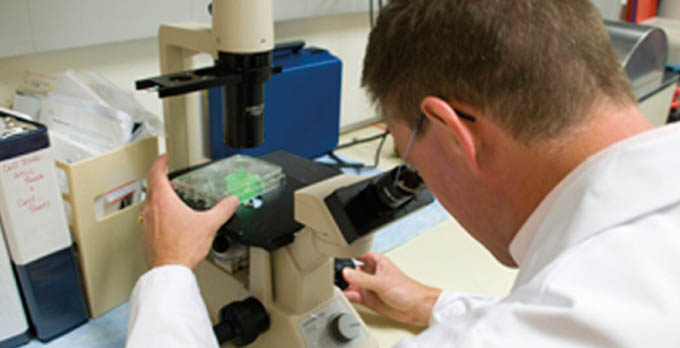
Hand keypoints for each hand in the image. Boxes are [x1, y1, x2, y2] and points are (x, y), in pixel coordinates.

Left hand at [141, 155, 238, 269]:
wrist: (169, 271)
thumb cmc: (182, 248)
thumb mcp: (209, 224)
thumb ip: (222, 210)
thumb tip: (231, 202)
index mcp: (163, 200)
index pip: (156, 173)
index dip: (160, 163)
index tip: (163, 158)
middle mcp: (151, 209)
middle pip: (152, 188)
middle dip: (161, 181)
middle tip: (169, 178)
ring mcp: (147, 224)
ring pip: (150, 204)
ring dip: (159, 198)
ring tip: (171, 200)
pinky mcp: (147, 237)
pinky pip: (151, 220)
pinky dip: (159, 215)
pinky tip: (171, 224)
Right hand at [342, 252, 441, 325]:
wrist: (415, 308)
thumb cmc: (408, 290)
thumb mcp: (382, 282)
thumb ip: (363, 278)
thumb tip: (348, 273)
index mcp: (376, 262)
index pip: (358, 254)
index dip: (348, 255)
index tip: (336, 258)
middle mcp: (371, 273)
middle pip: (352, 270)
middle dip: (343, 273)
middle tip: (334, 276)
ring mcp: (369, 286)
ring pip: (351, 284)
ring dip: (344, 286)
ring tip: (338, 287)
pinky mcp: (368, 298)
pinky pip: (354, 296)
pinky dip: (348, 296)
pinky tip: (344, 296)